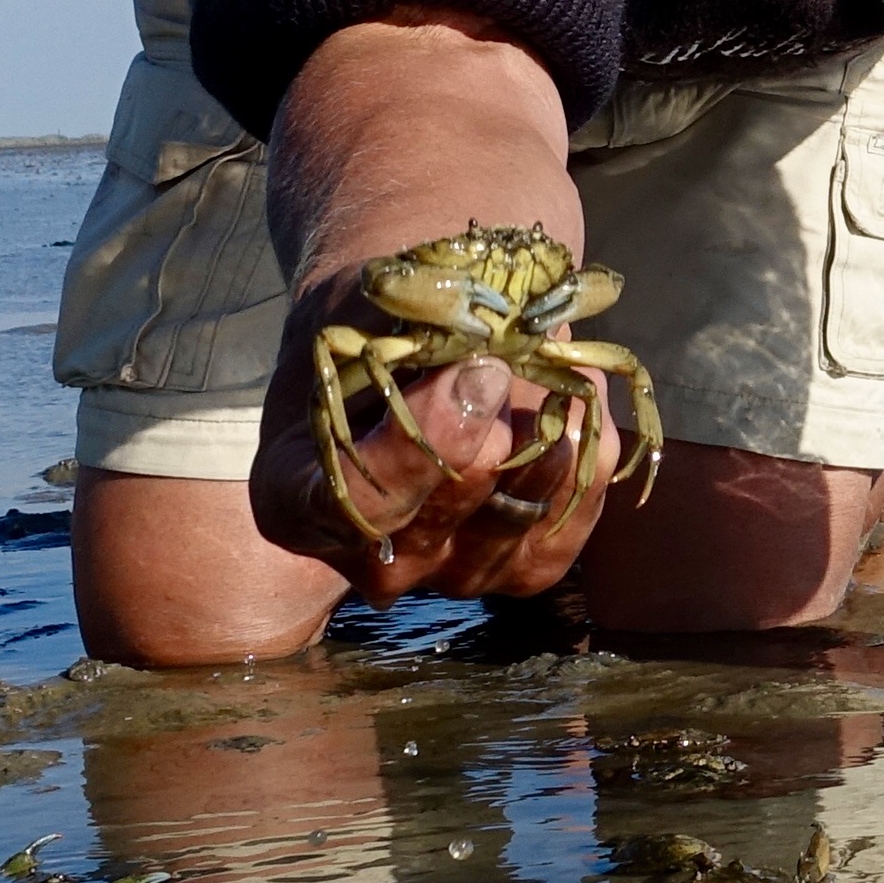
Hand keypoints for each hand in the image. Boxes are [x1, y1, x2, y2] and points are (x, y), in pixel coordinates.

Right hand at [244, 263, 617, 602]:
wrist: (415, 346)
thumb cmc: (373, 323)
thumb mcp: (363, 310)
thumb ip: (409, 330)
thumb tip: (487, 350)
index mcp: (299, 500)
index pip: (358, 500)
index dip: (427, 438)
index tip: (478, 368)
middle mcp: (374, 558)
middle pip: (455, 497)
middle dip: (494, 409)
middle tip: (505, 347)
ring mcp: (452, 573)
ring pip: (523, 501)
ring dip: (545, 417)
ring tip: (535, 363)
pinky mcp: (525, 569)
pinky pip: (576, 506)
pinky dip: (584, 439)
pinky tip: (569, 396)